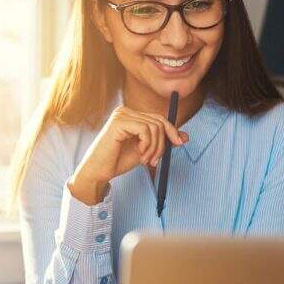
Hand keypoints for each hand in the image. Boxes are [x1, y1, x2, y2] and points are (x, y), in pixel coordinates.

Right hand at [67, 105, 188, 204]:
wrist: (98, 172)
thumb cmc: (117, 161)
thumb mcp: (146, 151)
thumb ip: (162, 142)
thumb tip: (185, 137)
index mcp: (131, 115)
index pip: (159, 118)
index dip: (172, 130)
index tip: (179, 143)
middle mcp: (125, 111)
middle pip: (159, 121)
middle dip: (162, 143)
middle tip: (155, 161)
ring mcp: (121, 115)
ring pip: (154, 126)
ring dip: (155, 147)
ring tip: (146, 160)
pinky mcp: (119, 122)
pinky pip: (145, 129)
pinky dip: (147, 144)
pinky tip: (139, 154)